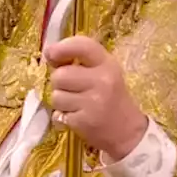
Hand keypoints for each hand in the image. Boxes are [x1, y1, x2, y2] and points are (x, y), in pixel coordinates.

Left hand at [45, 35, 148, 162]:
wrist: (127, 131)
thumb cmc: (111, 97)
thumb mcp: (103, 72)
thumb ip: (80, 60)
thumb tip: (49, 53)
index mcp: (107, 64)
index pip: (81, 45)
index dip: (61, 48)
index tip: (51, 54)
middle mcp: (102, 80)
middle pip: (60, 75)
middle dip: (59, 83)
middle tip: (71, 89)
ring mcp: (93, 102)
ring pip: (56, 96)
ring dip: (61, 102)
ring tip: (76, 105)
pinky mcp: (85, 122)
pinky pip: (58, 115)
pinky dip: (62, 117)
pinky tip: (77, 117)